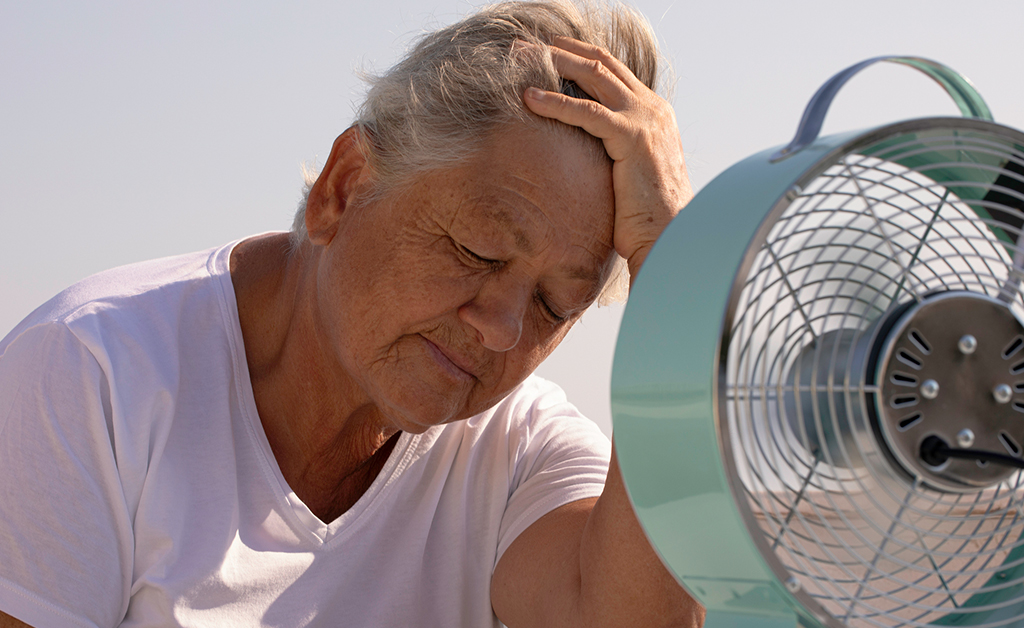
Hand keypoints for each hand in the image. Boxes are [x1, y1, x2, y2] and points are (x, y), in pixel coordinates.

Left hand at [524, 36, 691, 283]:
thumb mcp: (630, 173)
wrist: (671, 237)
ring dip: (555, 62)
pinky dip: (555, 102)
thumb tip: (583, 153)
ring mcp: (646, 120)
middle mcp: (653, 109)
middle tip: (526, 45)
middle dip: (562, 50)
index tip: (548, 51)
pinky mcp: (633, 138)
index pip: (613, 72)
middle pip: (602, 64)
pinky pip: (587, 112)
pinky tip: (529, 98)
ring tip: (520, 58)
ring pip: (594, 76)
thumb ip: (613, 152)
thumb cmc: (647, 217)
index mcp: (653, 114)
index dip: (578, 57)